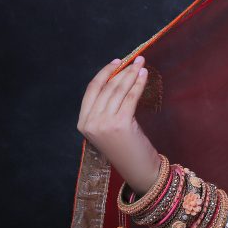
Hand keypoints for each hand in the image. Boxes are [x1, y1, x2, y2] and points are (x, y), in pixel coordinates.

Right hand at [77, 56, 161, 193]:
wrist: (137, 168)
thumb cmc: (125, 147)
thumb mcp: (107, 128)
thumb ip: (105, 109)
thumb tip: (118, 79)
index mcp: (83, 123)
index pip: (91, 90)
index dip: (104, 73)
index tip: (116, 62)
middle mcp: (90, 122)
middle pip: (106, 88)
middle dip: (122, 71)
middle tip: (135, 59)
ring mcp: (104, 123)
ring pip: (118, 90)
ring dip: (131, 74)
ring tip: (141, 64)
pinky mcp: (120, 124)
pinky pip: (130, 97)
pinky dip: (138, 83)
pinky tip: (144, 75)